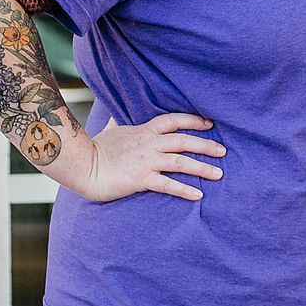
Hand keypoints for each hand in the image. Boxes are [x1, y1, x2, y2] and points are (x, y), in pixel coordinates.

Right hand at [52, 114, 224, 203]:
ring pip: (181, 161)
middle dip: (206, 144)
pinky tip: (198, 195)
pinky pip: (168, 184)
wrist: (81, 165)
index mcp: (144, 130)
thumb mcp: (111, 129)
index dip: (193, 120)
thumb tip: (115, 110)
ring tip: (219, 173)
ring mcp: (146, 161)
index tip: (209, 123)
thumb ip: (118, 120)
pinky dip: (184, 189)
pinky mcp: (141, 178)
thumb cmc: (95, 149)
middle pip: (184, 140)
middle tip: (223, 150)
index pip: (174, 120)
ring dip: (202, 167)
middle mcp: (149, 143)